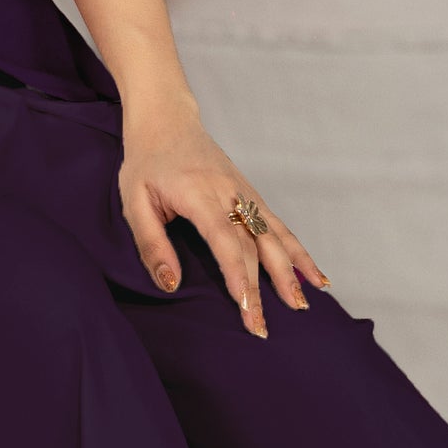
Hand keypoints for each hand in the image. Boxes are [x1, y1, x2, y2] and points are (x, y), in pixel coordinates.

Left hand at [118, 107, 326, 337]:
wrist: (167, 119)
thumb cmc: (146, 162)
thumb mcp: (134, 200)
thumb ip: (151, 243)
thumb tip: (170, 283)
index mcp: (199, 195)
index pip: (225, 242)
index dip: (238, 276)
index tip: (246, 308)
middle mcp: (229, 193)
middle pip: (253, 246)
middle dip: (262, 289)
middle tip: (264, 328)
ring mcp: (245, 192)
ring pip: (275, 236)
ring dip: (291, 272)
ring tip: (302, 304)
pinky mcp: (251, 193)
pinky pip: (279, 225)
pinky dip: (298, 251)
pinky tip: (314, 274)